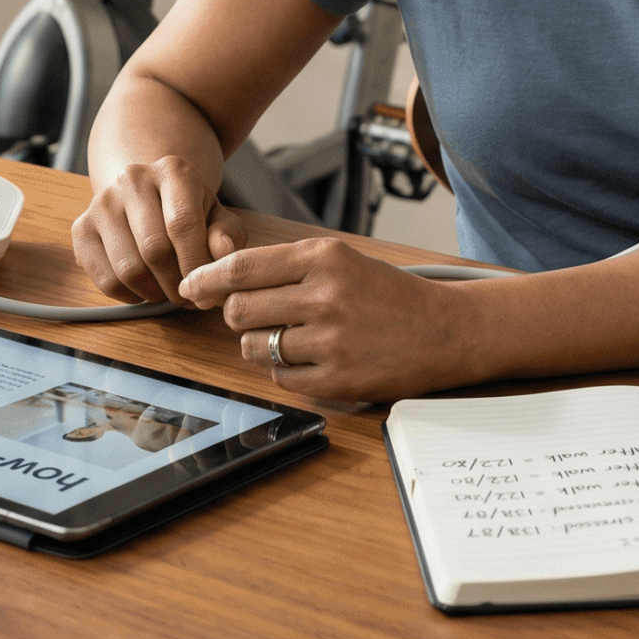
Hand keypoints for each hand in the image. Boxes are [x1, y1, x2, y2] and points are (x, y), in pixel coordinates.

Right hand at [70, 155, 246, 303]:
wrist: (147, 194)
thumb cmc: (187, 210)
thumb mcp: (216, 216)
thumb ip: (227, 235)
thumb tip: (223, 253)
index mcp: (172, 170)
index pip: (183, 224)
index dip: (197, 266)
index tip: (209, 292)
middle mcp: (132, 179)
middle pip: (154, 249)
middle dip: (177, 284)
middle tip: (189, 297)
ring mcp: (102, 202)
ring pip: (128, 269)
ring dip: (154, 293)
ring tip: (168, 291)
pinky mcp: (81, 228)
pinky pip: (104, 279)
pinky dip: (129, 296)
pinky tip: (145, 289)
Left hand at [178, 238, 490, 402]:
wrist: (447, 331)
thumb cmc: (389, 294)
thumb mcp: (341, 260)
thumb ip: (285, 266)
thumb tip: (220, 282)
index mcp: (324, 258)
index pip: (241, 267)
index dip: (206, 279)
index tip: (191, 287)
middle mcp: (326, 296)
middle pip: (239, 310)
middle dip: (238, 315)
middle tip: (257, 316)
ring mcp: (332, 341)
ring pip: (255, 346)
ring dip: (261, 344)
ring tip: (292, 337)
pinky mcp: (338, 380)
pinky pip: (281, 377)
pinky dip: (287, 371)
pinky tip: (314, 359)